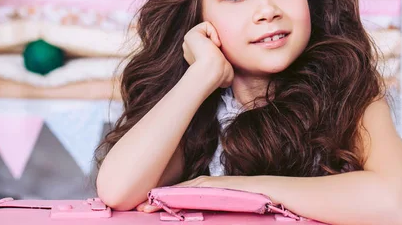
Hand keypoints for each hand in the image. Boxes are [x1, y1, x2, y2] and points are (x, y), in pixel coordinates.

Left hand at [137, 176, 260, 212]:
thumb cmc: (245, 198)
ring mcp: (205, 184)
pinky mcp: (211, 186)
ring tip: (144, 208)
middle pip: (173, 193)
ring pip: (178, 192)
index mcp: (202, 189)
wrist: (264, 189)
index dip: (160, 202)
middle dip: (154, 201)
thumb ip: (209, 207)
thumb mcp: (221, 204)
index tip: (144, 209)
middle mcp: (201, 184)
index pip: (176, 196)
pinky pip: (190, 192)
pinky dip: (176, 196)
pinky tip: (165, 201)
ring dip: (160, 200)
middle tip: (137, 209)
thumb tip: (194, 217)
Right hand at [183, 21, 233, 88]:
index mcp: (196, 58)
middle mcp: (190, 50)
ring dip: (215, 37)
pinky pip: (206, 25)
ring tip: (214, 49)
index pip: (210, 44)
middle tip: (217, 53)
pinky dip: (213, 33)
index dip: (218, 48)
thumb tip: (227, 75)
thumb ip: (223, 65)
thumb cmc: (221, 74)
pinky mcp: (190, 35)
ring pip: (207, 30)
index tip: (219, 57)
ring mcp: (189, 42)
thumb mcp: (225, 69)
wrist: (214, 71)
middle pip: (209, 35)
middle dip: (216, 41)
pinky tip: (213, 45)